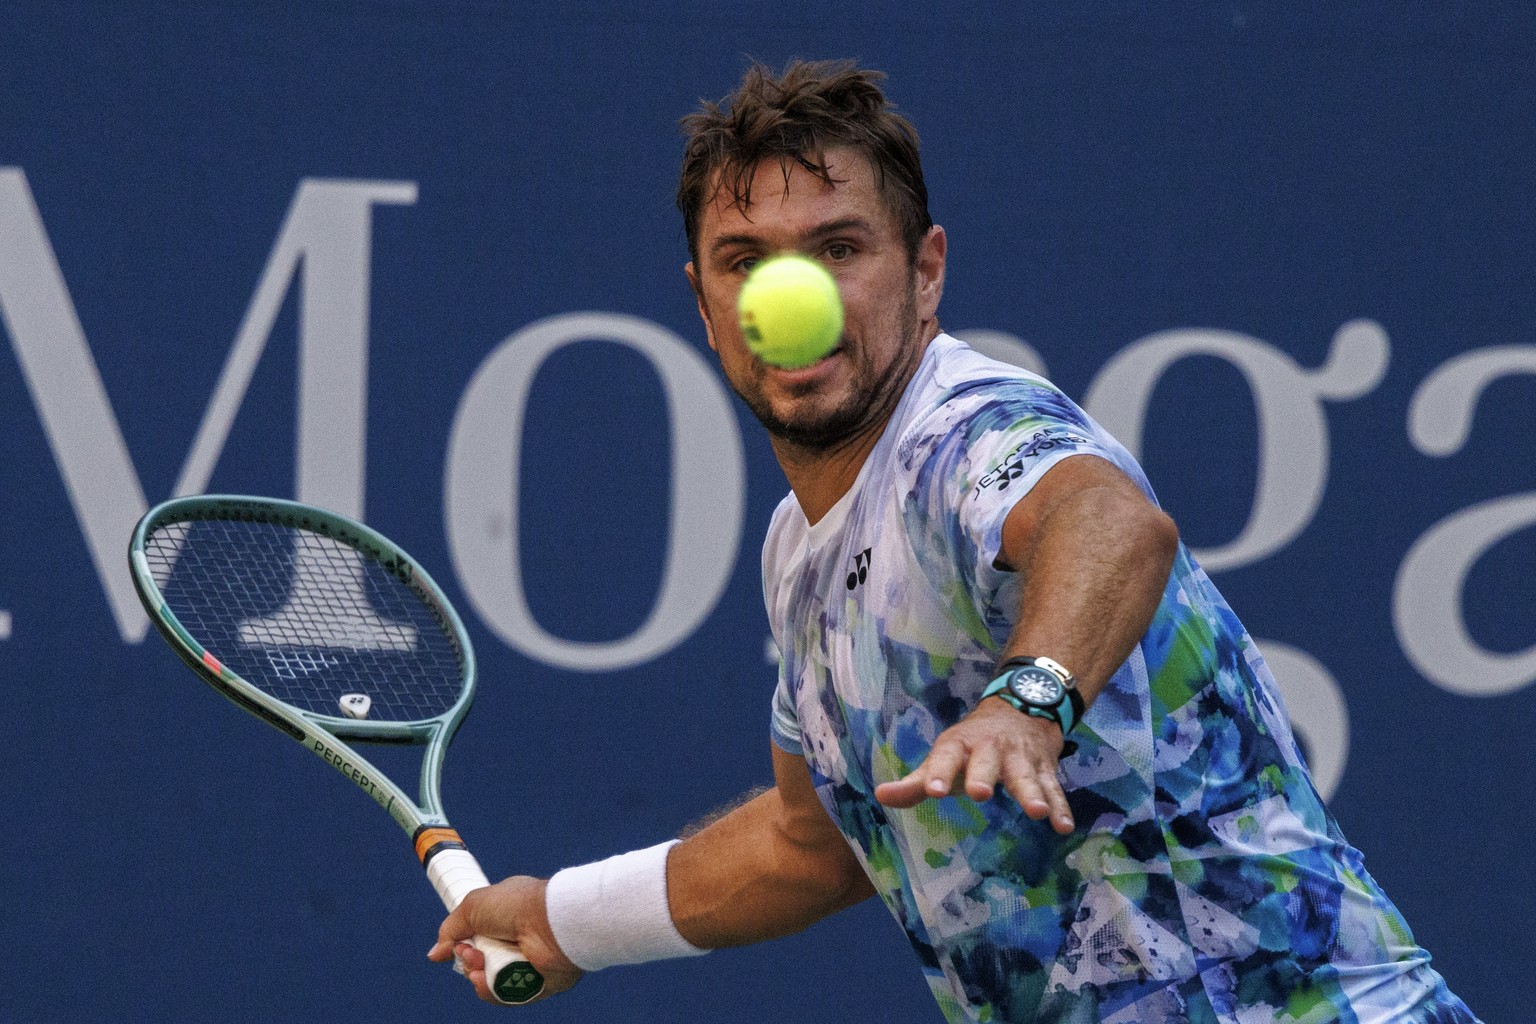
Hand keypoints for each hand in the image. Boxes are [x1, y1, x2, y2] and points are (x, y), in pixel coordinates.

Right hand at [428, 875, 583, 1004]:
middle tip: (472, 954)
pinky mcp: (538, 984)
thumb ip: (450, 930)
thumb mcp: (473, 907)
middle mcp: (518, 941)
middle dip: (469, 962)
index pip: (479, 939)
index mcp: (507, 918)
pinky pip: (508, 996)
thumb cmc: (516, 906)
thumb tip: (436, 954)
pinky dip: (493, 992)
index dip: (463, 946)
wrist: (550, 921)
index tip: (456, 946)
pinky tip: (485, 981)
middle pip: (481, 963)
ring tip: (480, 966)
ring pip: (492, 982)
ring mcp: (528, 963)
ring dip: (478, 977)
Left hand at [873, 698, 1075, 833]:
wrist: (1020, 710)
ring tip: (1037, 813)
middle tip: (980, 794)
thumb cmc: (971, 747)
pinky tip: (1064, 826)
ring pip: (1027, 776)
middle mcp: (991, 748)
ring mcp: (1020, 758)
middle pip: (987, 762)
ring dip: (1032, 794)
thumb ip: (915, 783)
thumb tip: (880, 797)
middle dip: (983, 776)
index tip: (932, 790)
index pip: (946, 756)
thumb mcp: (943, 757)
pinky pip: (1054, 788)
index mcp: (960, 745)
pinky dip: (1061, 807)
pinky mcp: (1045, 769)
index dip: (938, 772)